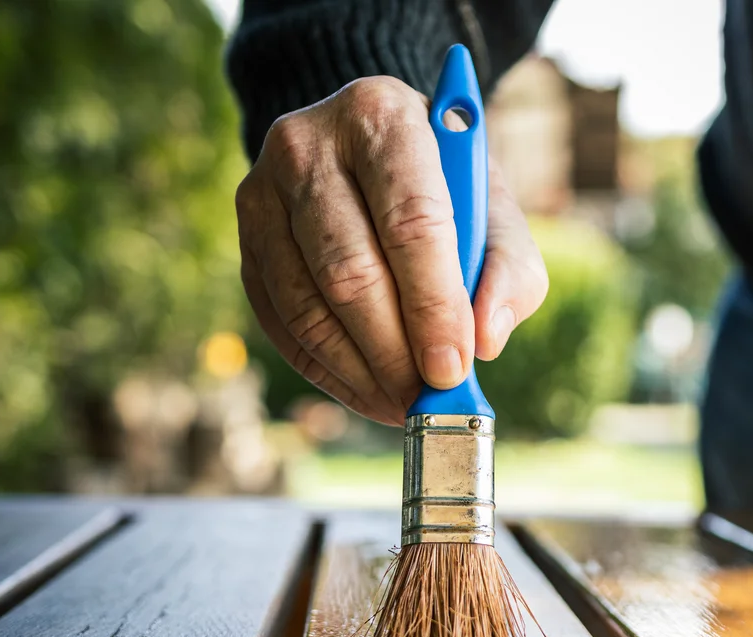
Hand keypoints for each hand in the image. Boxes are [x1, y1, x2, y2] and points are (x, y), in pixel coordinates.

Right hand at [235, 76, 547, 425]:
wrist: (370, 150)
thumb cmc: (445, 185)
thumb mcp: (495, 209)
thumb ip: (508, 270)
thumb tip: (485, 341)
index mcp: (382, 117)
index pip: (410, 222)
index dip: (433, 306)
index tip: (453, 367)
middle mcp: (308, 144)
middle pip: (349, 271)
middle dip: (393, 351)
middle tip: (427, 398)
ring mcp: (262, 190)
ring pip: (306, 306)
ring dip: (359, 370)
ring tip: (402, 403)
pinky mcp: (244, 237)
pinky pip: (279, 322)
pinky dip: (325, 370)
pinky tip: (367, 390)